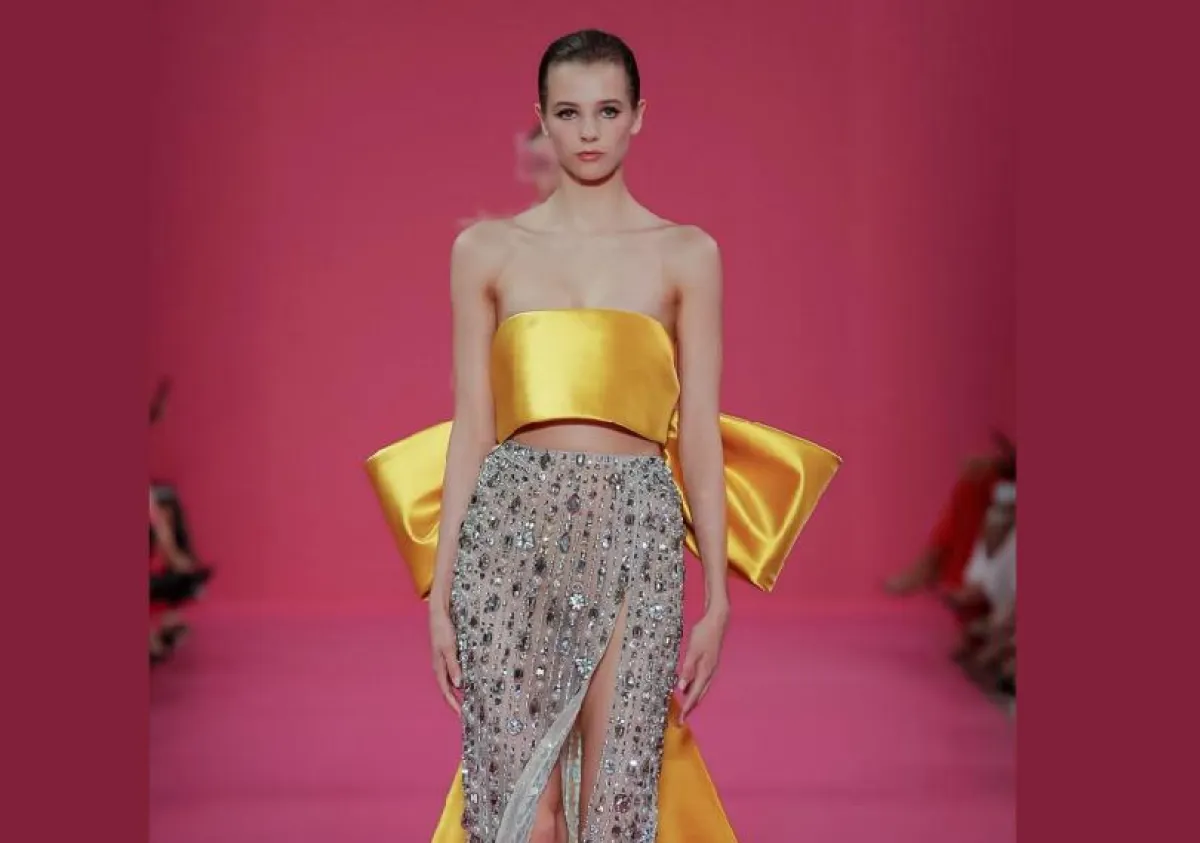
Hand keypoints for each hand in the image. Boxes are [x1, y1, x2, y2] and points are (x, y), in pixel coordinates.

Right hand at [429, 604, 461, 713]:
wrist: (439, 612)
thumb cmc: (443, 629)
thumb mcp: (449, 647)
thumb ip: (454, 665)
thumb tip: (458, 685)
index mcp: (439, 667)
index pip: (446, 691)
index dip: (452, 703)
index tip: (461, 715)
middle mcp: (441, 666)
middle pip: (448, 688)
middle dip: (456, 701)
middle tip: (468, 711)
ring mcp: (445, 660)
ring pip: (452, 680)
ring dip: (459, 691)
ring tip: (471, 700)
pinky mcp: (450, 653)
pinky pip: (455, 671)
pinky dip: (462, 678)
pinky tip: (470, 680)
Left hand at [677, 603, 728, 722]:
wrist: (717, 620)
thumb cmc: (704, 633)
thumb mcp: (692, 651)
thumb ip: (687, 669)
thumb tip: (681, 688)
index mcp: (705, 671)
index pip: (694, 694)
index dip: (687, 708)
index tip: (681, 720)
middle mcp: (710, 672)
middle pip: (700, 694)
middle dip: (691, 707)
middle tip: (682, 718)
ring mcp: (711, 667)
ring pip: (702, 688)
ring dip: (694, 698)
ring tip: (685, 707)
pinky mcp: (710, 662)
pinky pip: (703, 680)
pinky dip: (696, 688)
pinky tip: (689, 686)